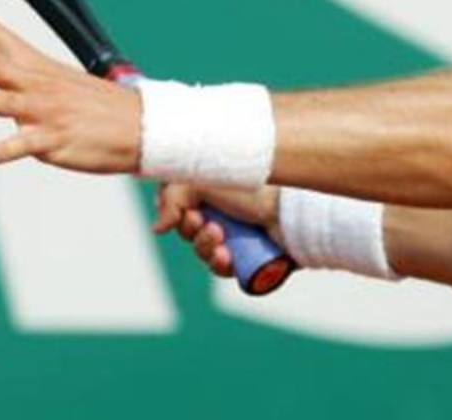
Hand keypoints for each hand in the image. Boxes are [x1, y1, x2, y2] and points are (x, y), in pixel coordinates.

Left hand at [0, 0, 141, 173]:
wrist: (142, 125)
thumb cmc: (97, 105)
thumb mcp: (59, 83)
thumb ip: (20, 81)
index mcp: (35, 67)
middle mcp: (37, 85)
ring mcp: (46, 112)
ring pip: (6, 103)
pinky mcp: (56, 139)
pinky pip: (27, 144)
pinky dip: (6, 148)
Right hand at [155, 182, 281, 276]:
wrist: (293, 208)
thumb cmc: (254, 187)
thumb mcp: (207, 179)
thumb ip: (173, 196)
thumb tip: (158, 229)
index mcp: (215, 191)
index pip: (181, 211)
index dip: (179, 217)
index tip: (190, 212)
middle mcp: (227, 212)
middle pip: (192, 236)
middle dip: (196, 236)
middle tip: (213, 227)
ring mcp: (241, 235)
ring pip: (208, 256)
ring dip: (208, 252)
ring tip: (224, 244)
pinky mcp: (254, 256)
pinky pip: (229, 272)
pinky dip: (224, 268)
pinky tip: (230, 261)